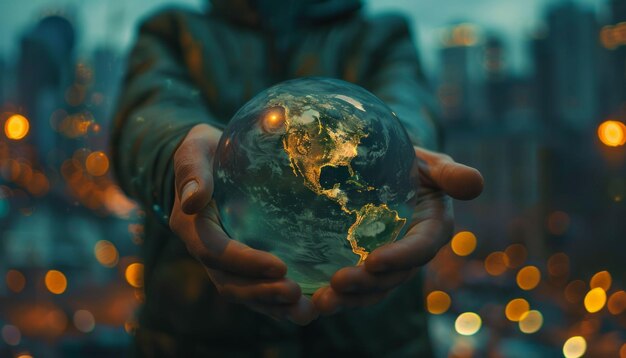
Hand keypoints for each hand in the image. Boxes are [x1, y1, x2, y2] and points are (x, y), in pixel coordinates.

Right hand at [169, 124, 317, 324]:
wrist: (211, 159)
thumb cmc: (205, 151)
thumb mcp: (195, 151)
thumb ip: (192, 172)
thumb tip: (193, 201)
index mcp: (192, 227)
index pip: (216, 252)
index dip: (246, 263)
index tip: (280, 266)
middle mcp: (207, 251)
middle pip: (231, 283)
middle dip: (263, 293)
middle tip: (296, 295)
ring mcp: (225, 261)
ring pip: (246, 293)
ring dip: (274, 306)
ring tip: (307, 311)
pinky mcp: (244, 262)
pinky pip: (259, 287)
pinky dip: (280, 301)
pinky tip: (311, 304)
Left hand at [312, 147, 483, 313]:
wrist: (384, 166)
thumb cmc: (410, 162)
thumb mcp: (431, 163)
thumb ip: (450, 174)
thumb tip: (475, 183)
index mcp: (432, 229)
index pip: (420, 248)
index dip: (400, 258)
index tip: (373, 261)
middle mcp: (410, 252)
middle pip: (392, 276)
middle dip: (366, 284)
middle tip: (336, 285)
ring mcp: (386, 261)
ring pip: (371, 288)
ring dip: (347, 298)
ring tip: (320, 302)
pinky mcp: (362, 263)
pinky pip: (352, 283)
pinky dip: (334, 294)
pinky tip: (310, 298)